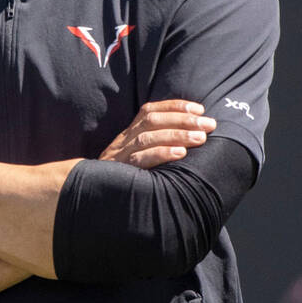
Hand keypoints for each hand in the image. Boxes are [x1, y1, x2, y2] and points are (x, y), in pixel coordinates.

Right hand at [99, 99, 215, 167]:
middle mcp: (123, 140)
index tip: (199, 109)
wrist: (92, 195)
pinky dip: (161, 154)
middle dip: (183, 120)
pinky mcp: (120, 172)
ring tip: (200, 138)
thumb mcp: (135, 156)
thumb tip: (191, 136)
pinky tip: (180, 154)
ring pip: (147, 137)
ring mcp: (120, 155)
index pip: (150, 111)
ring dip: (177, 135)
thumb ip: (154, 145)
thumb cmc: (124, 177)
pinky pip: (140, 159)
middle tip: (209, 124)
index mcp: (128, 134)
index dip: (174, 106)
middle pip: (152, 121)